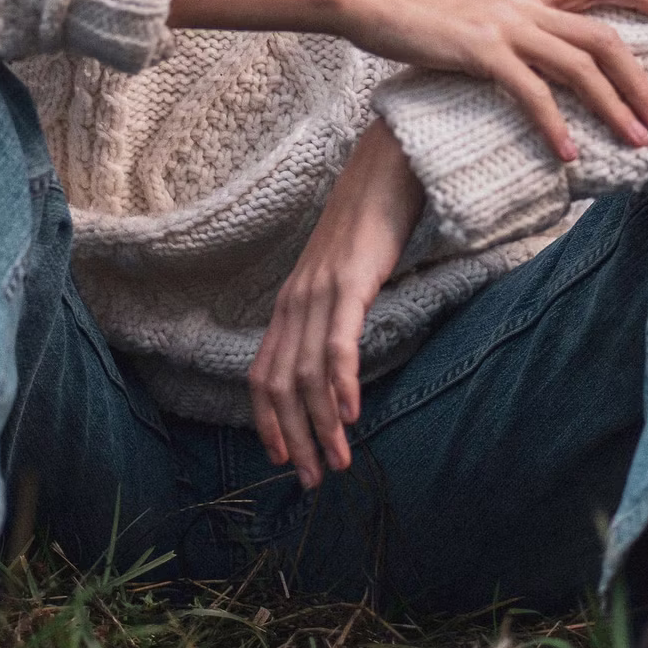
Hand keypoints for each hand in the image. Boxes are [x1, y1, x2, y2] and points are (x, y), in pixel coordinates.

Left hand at [249, 117, 422, 489]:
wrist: (384, 166)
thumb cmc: (370, 224)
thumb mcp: (341, 277)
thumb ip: (332, 315)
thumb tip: (336, 359)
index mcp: (290, 305)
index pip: (262, 377)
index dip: (268, 423)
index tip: (283, 460)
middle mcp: (295, 302)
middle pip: (280, 386)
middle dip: (294, 439)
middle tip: (311, 480)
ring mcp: (319, 291)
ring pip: (308, 374)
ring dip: (321, 425)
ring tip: (338, 463)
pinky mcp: (349, 282)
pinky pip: (339, 342)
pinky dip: (341, 382)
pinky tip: (351, 413)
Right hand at [334, 0, 647, 163]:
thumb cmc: (409, 11)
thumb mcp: (466, 10)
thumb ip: (500, 28)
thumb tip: (518, 54)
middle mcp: (523, 5)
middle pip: (603, 36)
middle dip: (640, 78)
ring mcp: (504, 26)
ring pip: (580, 66)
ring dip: (614, 106)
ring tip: (637, 141)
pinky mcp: (480, 51)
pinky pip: (531, 92)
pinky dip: (555, 124)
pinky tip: (568, 154)